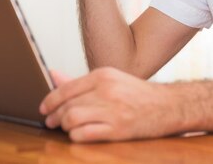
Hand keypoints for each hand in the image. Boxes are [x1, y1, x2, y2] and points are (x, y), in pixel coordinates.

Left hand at [40, 67, 177, 141]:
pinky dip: (76, 136)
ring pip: (72, 119)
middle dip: (55, 116)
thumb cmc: (137, 94)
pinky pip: (84, 134)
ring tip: (67, 128)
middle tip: (52, 122)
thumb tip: (52, 75)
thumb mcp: (110, 80)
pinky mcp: (118, 129)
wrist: (168, 106)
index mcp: (103, 75)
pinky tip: (79, 135)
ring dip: (65, 126)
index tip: (44, 109)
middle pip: (67, 105)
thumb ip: (80, 81)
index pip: (66, 88)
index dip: (50, 100)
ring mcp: (113, 109)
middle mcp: (107, 90)